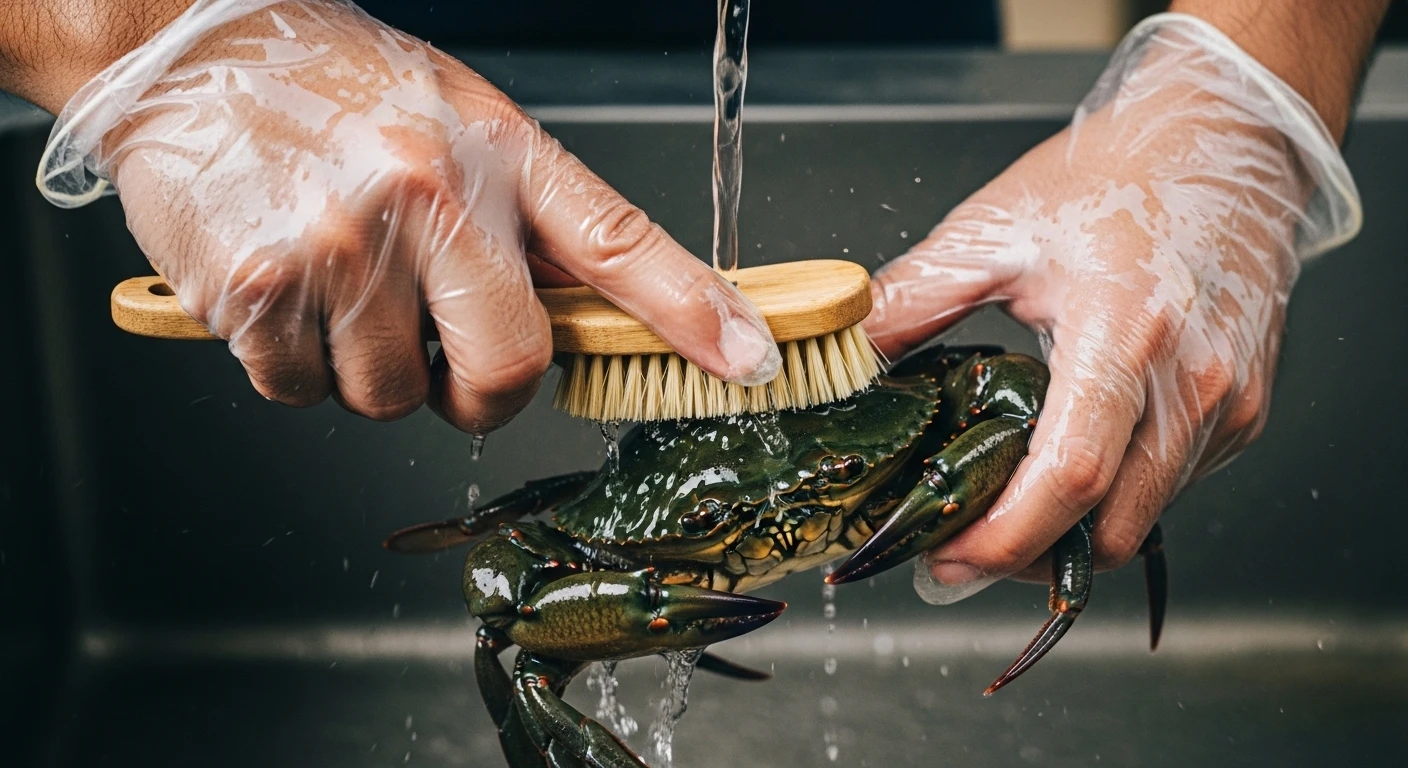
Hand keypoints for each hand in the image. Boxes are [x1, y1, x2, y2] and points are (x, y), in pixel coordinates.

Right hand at [37, 0, 780, 432]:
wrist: (192, 49)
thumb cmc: (340, 91)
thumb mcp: (463, 128)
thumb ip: (530, 223)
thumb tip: (585, 323)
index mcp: (497, 154)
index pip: (619, 242)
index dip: (693, 312)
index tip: (752, 359)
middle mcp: (428, 198)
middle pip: (506, 371)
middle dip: (482, 391)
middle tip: (445, 349)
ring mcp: (341, 247)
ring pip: (391, 398)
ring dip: (371, 367)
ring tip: (343, 278)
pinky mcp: (257, 291)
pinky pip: (301, 392)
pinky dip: (296, 361)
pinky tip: (287, 285)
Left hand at [863, 14, 1361, 600]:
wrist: (1222, 138)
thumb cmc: (1115, 177)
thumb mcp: (992, 232)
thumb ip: (909, 302)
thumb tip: (845, 356)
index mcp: (1123, 330)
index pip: (1070, 475)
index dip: (1005, 537)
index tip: (949, 558)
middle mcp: (1192, 379)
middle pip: (1113, 525)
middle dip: (1031, 557)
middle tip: (962, 548)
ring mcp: (1231, 401)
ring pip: (1147, 517)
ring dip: (1074, 533)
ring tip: (1005, 509)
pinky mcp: (1246, 410)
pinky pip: (1175, 486)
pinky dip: (1118, 497)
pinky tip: (1066, 464)